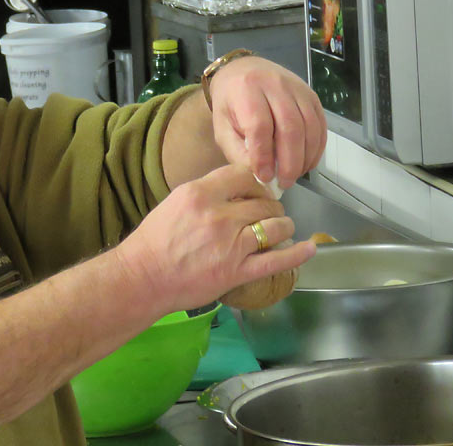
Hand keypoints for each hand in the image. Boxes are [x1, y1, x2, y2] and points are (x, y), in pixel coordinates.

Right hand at [114, 165, 315, 314]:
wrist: (144, 276)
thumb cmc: (154, 240)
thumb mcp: (176, 202)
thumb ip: (207, 194)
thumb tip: (235, 191)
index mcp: (201, 193)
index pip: (243, 175)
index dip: (256, 181)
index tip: (257, 189)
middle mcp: (220, 215)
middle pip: (264, 202)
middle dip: (272, 205)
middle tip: (269, 212)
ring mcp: (232, 244)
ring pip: (276, 226)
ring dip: (283, 225)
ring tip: (281, 228)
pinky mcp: (238, 271)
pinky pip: (276, 260)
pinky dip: (297, 254)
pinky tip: (309, 248)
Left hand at [208, 56, 326, 189]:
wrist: (243, 71)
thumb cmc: (231, 102)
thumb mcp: (223, 127)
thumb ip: (238, 151)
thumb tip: (260, 175)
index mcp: (247, 90)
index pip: (260, 125)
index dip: (264, 155)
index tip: (265, 177)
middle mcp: (275, 85)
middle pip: (290, 127)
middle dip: (290, 161)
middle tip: (284, 182)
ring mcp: (297, 88)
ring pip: (309, 126)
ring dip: (305, 157)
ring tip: (295, 175)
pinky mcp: (311, 95)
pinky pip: (320, 125)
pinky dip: (316, 148)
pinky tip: (307, 162)